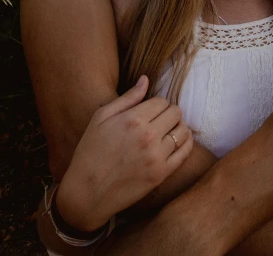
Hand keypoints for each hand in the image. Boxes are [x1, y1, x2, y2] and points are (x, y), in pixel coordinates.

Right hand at [56, 76, 192, 231]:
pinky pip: (185, 152)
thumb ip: (127, 98)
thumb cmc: (90, 152)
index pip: (162, 101)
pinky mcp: (161, 174)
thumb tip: (145, 79)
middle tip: (160, 120)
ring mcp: (156, 156)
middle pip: (175, 113)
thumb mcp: (101, 118)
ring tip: (168, 131)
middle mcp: (148, 136)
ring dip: (178, 127)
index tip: (151, 111)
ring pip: (183, 131)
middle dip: (169, 113)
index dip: (157, 104)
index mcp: (133, 119)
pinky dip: (186, 143)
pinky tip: (178, 141)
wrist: (86, 193)